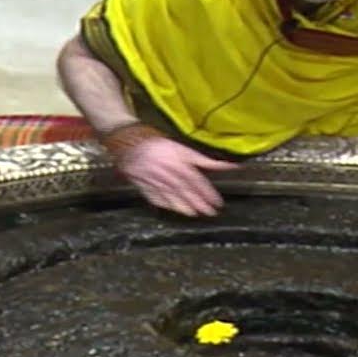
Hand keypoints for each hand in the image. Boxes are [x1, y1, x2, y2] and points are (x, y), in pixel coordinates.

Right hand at [104, 125, 238, 216]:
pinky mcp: (142, 185)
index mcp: (177, 161)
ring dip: (184, 206)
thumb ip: (204, 160)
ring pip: (171, 195)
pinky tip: (175, 210)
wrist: (129, 142)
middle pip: (185, 190)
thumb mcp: (182, 149)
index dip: (207, 192)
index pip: (196, 180)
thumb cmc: (159, 145)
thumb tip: (228, 166)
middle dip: (199, 202)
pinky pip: (155, 197)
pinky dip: (166, 204)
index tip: (217, 202)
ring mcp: (154, 179)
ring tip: (195, 214)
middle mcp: (166, 171)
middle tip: (210, 213)